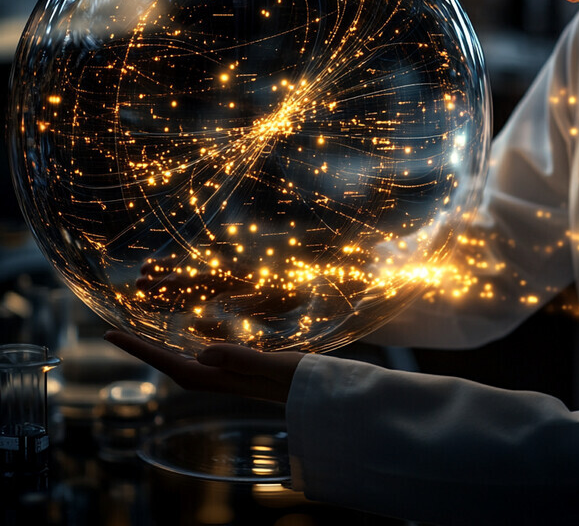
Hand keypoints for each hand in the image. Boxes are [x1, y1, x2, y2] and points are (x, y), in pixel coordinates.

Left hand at [104, 330, 302, 403]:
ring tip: (143, 335)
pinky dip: (185, 348)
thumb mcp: (271, 364)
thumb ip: (240, 358)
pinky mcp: (239, 372)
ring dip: (160, 348)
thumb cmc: (298, 379)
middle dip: (141, 348)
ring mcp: (227, 377)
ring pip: (182, 362)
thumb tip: (201, 351)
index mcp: (218, 378)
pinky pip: (201, 359)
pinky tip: (189, 340)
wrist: (319, 395)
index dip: (138, 348)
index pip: (168, 361)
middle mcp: (217, 379)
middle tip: (117, 332)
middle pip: (167, 363)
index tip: (110, 334)